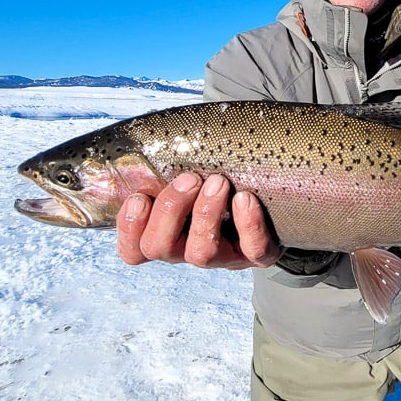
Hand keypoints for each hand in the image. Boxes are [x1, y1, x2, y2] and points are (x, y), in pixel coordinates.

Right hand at [116, 173, 280, 269]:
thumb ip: (168, 172)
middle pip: (159, 248)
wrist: (271, 205)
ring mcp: (223, 258)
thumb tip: (150, 142)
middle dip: (170, 210)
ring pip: (201, 253)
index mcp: (168, 237)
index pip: (134, 251)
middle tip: (189, 179)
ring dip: (205, 214)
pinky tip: (245, 199)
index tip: (140, 197)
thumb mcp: (189, 180)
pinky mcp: (257, 255)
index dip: (130, 229)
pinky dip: (248, 224)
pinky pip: (253, 249)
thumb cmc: (219, 186)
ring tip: (218, 182)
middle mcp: (189, 251)